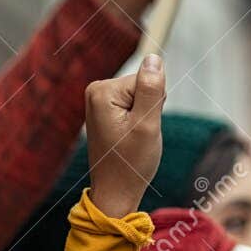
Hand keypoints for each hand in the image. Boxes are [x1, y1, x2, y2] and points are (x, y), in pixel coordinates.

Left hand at [85, 54, 165, 217]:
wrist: (116, 191)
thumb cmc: (130, 163)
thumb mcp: (147, 124)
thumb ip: (151, 88)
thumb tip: (153, 58)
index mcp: (102, 91)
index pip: (147, 79)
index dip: (153, 103)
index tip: (140, 126)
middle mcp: (96, 92)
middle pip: (142, 85)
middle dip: (148, 109)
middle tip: (138, 135)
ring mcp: (100, 102)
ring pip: (141, 96)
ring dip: (145, 117)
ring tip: (133, 138)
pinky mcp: (106, 111)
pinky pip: (135, 106)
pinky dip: (139, 121)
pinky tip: (129, 138)